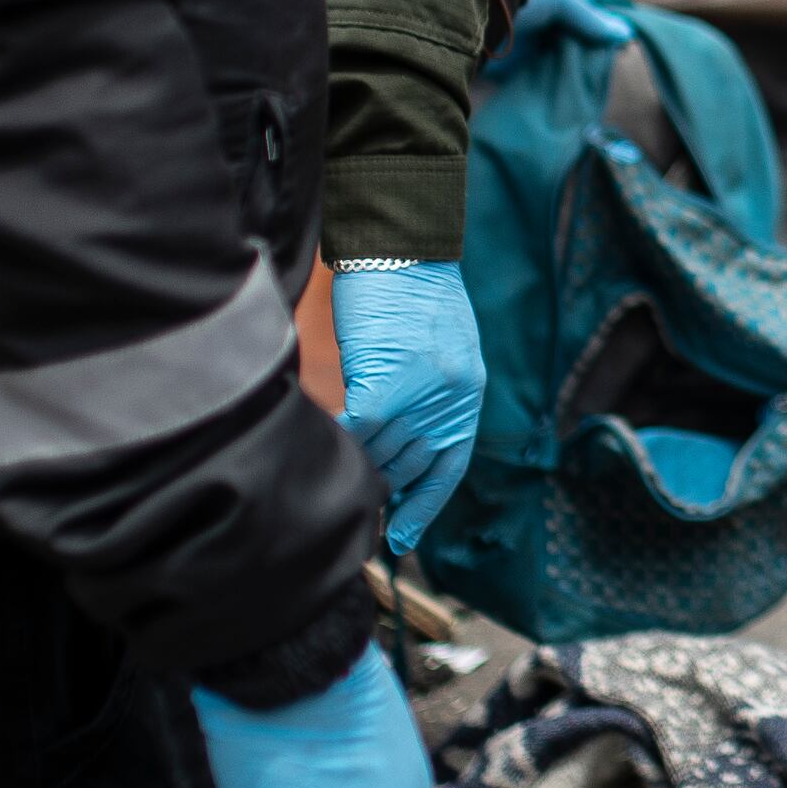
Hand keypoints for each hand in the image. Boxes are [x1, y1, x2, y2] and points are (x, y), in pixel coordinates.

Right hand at [328, 257, 483, 552]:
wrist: (406, 248)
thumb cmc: (416, 290)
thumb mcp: (441, 349)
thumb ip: (428, 394)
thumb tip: (394, 434)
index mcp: (467, 398)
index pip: (446, 471)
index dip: (422, 509)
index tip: (401, 540)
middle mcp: (449, 404)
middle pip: (406, 468)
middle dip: (378, 490)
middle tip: (346, 506)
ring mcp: (419, 398)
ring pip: (378, 454)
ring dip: (352, 469)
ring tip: (324, 481)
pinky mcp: (385, 385)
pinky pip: (356, 432)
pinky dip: (337, 443)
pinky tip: (319, 448)